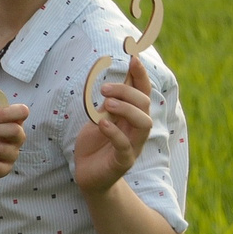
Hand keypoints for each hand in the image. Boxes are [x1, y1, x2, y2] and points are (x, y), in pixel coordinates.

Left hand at [73, 55, 153, 195]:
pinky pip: (125, 145)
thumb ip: (107, 104)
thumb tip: (110, 83)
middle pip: (145, 104)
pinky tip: (101, 123)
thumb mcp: (99, 118)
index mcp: (132, 116)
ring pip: (143, 123)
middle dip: (127, 91)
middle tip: (104, 89)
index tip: (133, 58)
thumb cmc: (95, 145)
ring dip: (126, 109)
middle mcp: (137, 129)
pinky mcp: (123, 161)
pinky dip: (114, 132)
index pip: (142, 92)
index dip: (140, 75)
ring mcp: (133, 146)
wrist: (88, 175)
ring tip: (106, 104)